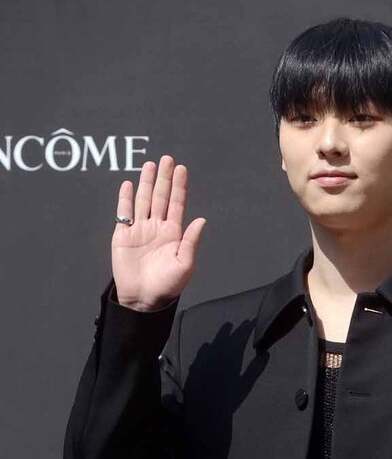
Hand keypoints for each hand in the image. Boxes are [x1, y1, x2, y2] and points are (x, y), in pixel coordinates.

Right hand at [112, 155, 206, 309]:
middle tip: (167, 159)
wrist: (143, 299)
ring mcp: (139, 230)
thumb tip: (201, 220)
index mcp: (173, 234)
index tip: (181, 169)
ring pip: (143, 201)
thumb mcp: (184, 264)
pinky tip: (129, 184)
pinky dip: (126, 199)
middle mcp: (157, 228)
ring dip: (146, 183)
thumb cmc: (167, 285)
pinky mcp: (123, 236)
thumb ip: (191, 241)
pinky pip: (124, 213)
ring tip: (150, 165)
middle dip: (164, 179)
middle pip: (160, 197)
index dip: (179, 187)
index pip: (177, 204)